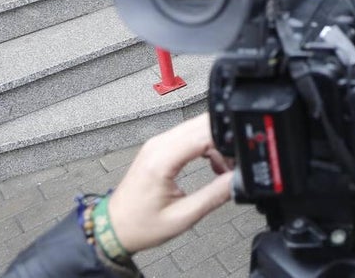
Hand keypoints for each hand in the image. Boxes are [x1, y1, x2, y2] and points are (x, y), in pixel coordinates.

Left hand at [105, 114, 231, 253]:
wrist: (113, 228)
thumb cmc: (139, 225)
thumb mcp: (182, 217)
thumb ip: (214, 196)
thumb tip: (239, 180)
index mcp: (161, 160)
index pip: (203, 135)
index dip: (228, 143)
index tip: (241, 157)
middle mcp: (158, 145)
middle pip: (202, 125)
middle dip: (225, 140)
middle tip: (235, 164)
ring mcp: (157, 143)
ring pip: (198, 126)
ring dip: (216, 142)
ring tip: (223, 168)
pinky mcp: (159, 146)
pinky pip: (189, 134)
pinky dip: (206, 144)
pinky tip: (211, 162)